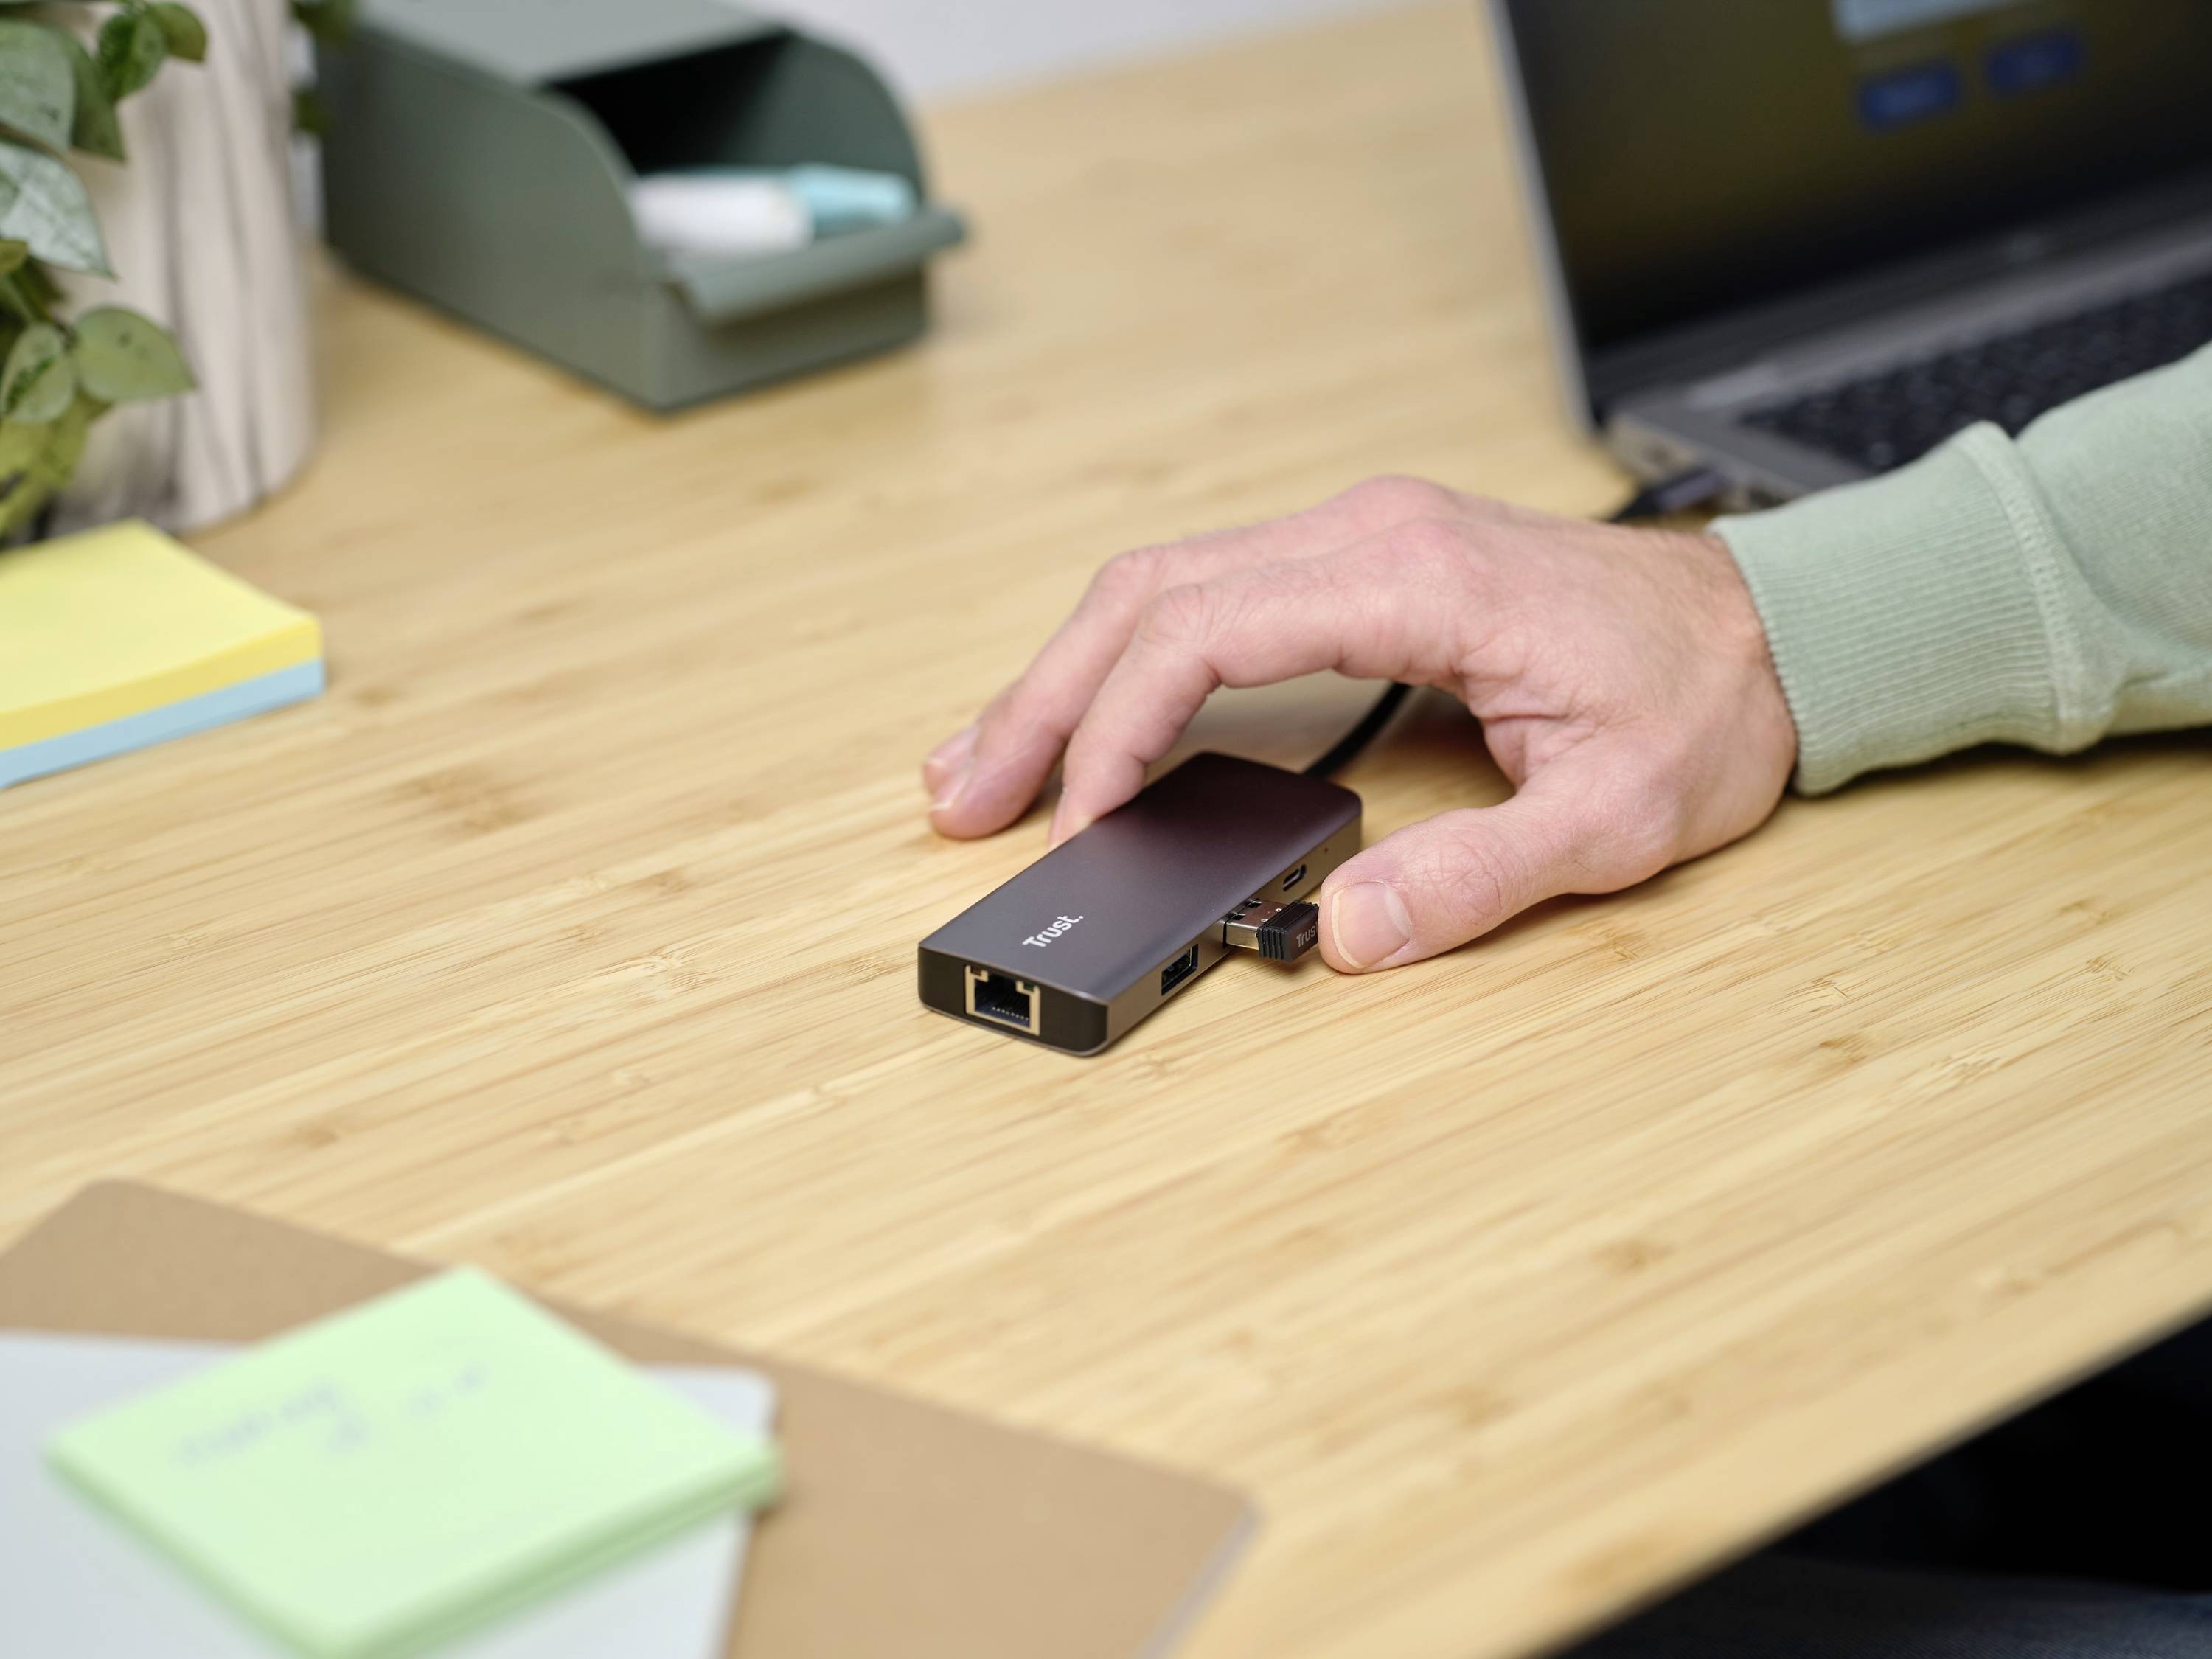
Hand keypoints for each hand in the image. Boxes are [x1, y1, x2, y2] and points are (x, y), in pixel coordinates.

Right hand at [924, 477, 1797, 971]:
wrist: (1773, 631)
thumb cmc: (1703, 703)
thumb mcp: (1617, 816)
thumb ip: (1478, 877)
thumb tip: (1341, 933)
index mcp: (1415, 576)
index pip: (1205, 629)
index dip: (1116, 727)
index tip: (1076, 818)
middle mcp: (1369, 531)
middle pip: (1149, 593)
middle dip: (1043, 698)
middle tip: (965, 795)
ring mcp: (1359, 536)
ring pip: (1162, 584)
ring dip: (1066, 674)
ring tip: (987, 765)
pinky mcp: (1361, 563)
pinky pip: (1207, 594)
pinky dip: (1126, 657)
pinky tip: (1090, 718)